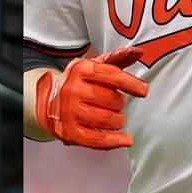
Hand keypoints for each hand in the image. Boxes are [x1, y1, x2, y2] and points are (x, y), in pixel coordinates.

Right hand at [34, 47, 148, 149]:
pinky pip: (97, 139)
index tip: (143, 91)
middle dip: (120, 103)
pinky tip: (125, 139)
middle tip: (115, 103)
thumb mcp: (94, 67)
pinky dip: (115, 141)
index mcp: (81, 70)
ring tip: (115, 118)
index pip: (112, 75)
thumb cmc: (79, 83)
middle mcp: (73, 89)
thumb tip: (139, 51)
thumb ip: (117, 59)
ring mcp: (69, 111)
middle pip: (112, 100)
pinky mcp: (69, 131)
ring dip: (118, 121)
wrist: (48, 101)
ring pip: (107, 120)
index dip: (131, 84)